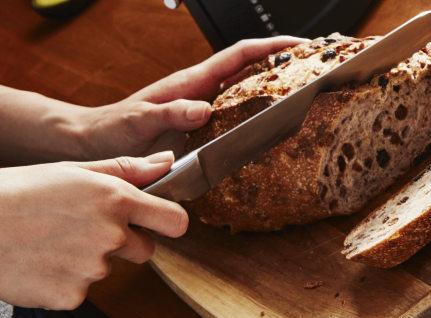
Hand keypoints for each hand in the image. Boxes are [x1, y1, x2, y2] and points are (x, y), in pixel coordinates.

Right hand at [0, 151, 186, 309]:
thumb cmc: (19, 192)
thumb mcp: (74, 170)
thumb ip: (127, 169)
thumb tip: (166, 162)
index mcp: (116, 199)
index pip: (175, 221)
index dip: (167, 221)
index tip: (157, 221)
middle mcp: (111, 235)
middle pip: (146, 249)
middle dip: (126, 242)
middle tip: (86, 229)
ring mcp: (93, 268)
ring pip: (109, 268)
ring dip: (91, 259)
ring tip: (55, 241)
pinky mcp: (72, 295)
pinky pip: (83, 289)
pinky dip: (67, 280)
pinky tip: (44, 261)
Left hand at [80, 36, 307, 159]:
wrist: (96, 142)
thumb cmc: (114, 130)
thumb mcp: (139, 121)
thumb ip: (169, 113)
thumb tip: (204, 109)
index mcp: (193, 82)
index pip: (240, 55)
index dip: (273, 46)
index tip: (302, 45)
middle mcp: (203, 90)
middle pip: (252, 66)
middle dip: (285, 60)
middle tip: (317, 64)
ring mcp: (205, 105)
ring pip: (249, 87)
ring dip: (277, 83)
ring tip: (307, 89)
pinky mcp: (203, 123)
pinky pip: (239, 110)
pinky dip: (261, 109)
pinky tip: (274, 122)